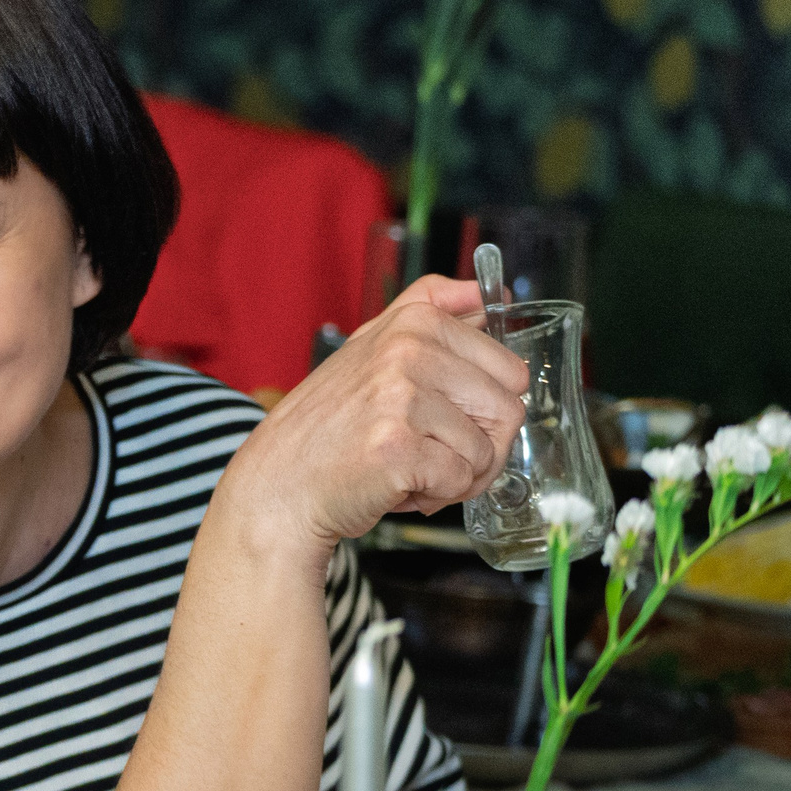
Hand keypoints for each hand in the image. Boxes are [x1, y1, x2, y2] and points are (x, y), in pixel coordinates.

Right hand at [215, 276, 527, 557]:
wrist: (280, 484)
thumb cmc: (329, 425)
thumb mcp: (371, 347)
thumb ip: (429, 311)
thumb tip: (486, 293)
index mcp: (414, 324)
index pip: (511, 370)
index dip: (486, 406)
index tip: (448, 416)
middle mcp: (408, 353)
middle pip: (507, 411)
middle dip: (481, 445)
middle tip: (433, 452)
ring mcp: (402, 401)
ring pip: (487, 451)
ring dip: (457, 475)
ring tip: (411, 469)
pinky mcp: (399, 450)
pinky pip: (461, 481)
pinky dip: (438, 496)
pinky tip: (401, 487)